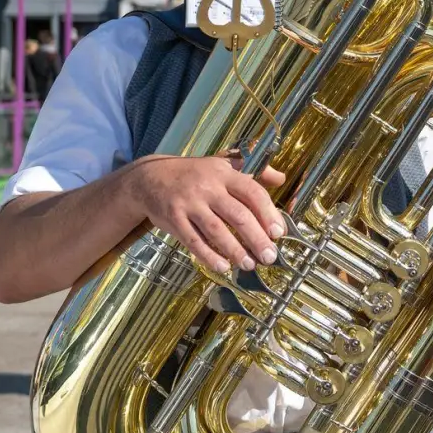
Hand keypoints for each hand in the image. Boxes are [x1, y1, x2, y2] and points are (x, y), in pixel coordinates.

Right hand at [127, 154, 287, 274]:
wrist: (151, 177)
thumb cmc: (196, 174)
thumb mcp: (223, 165)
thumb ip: (254, 171)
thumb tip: (281, 179)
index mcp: (224, 174)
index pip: (252, 192)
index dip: (268, 213)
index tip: (279, 233)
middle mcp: (208, 187)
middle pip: (237, 215)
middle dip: (256, 238)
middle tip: (270, 257)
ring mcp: (189, 204)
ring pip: (216, 230)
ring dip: (235, 250)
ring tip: (250, 265)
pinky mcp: (173, 219)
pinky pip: (193, 241)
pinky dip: (208, 256)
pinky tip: (223, 267)